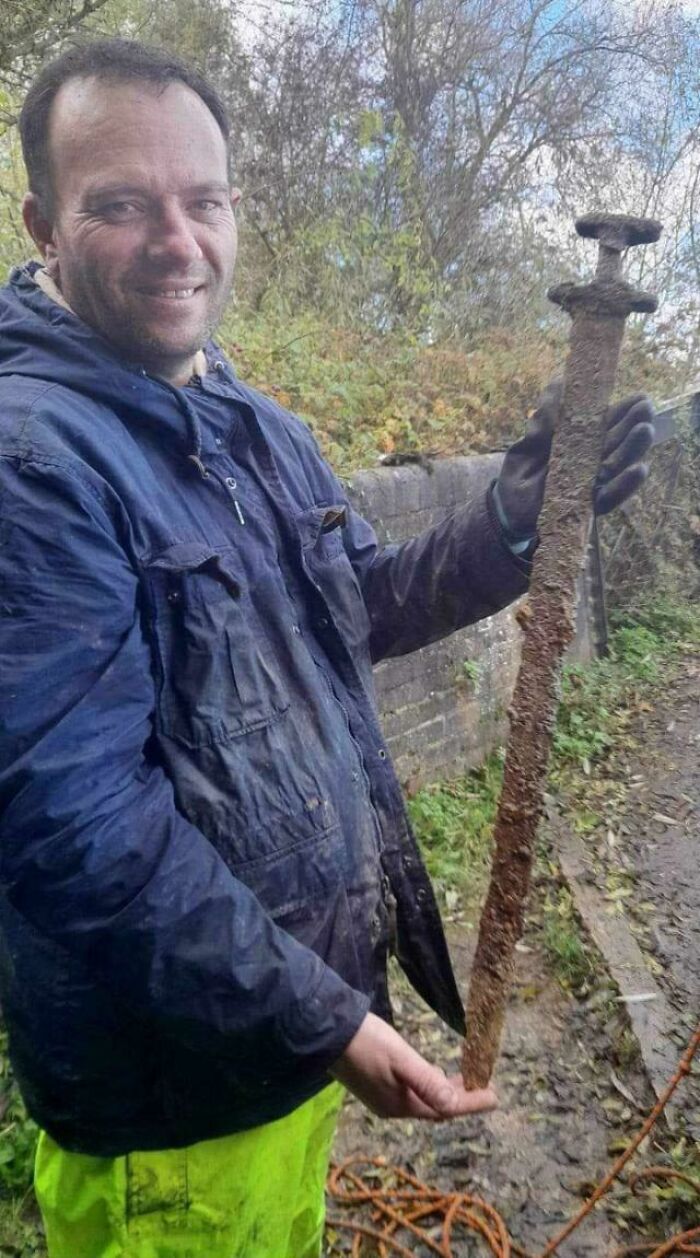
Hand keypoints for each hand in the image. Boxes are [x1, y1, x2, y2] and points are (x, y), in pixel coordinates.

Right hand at [330, 1011, 497, 1119]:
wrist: (325, 1031)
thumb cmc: (367, 1042)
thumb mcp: (400, 1058)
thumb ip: (427, 1081)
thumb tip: (454, 1105)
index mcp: (400, 1105)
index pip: (445, 1109)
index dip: (471, 1103)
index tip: (495, 1096)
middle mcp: (392, 1107)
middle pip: (434, 1107)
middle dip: (459, 1098)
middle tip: (483, 1086)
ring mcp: (381, 1097)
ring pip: (422, 1099)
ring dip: (443, 1090)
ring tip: (462, 1079)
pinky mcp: (374, 1085)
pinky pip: (410, 1092)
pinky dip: (427, 1085)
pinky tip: (430, 1072)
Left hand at [494, 380, 655, 541]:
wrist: (506, 508)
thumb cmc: (522, 471)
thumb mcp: (529, 441)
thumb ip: (545, 418)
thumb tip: (559, 382)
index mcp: (581, 441)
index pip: (608, 423)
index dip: (625, 410)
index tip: (641, 397)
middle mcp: (592, 461)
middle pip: (619, 442)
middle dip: (634, 426)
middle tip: (647, 410)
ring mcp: (592, 484)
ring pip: (618, 466)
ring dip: (633, 449)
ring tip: (645, 431)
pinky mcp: (587, 506)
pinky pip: (610, 496)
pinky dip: (624, 484)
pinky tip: (639, 469)